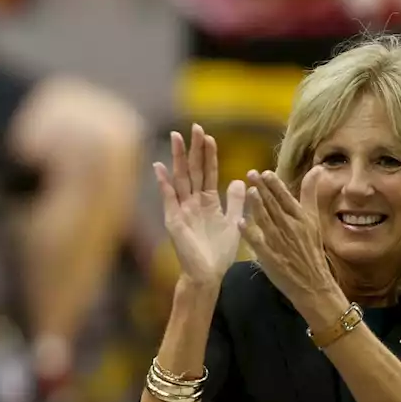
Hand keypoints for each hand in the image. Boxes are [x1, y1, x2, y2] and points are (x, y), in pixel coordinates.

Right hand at [154, 125, 245, 285]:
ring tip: (177, 138)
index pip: (207, 172)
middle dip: (193, 149)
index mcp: (207, 201)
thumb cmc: (219, 252)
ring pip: (180, 179)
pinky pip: (168, 199)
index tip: (208, 135)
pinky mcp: (174, 221)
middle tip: (194, 126)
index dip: (208, 154)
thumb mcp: (234, 222)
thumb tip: (240, 179)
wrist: (208, 275)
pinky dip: (164, 184)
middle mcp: (192, 202)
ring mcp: (181, 210)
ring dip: (178, 159)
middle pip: (192, 170)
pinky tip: (160, 168)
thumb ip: (236, 201)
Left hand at [239, 168, 338, 308]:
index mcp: (301, 219)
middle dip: (263, 189)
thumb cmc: (311, 251)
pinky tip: (240, 222)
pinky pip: (258, 243)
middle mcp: (291, 228)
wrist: (313, 283)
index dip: (275, 185)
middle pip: (275, 206)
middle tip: (251, 173)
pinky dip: (250, 232)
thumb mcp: (314, 220)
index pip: (286, 198)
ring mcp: (280, 243)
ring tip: (249, 191)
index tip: (265, 172)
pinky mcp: (270, 257)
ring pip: (267, 221)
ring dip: (257, 206)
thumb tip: (318, 168)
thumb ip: (311, 195)